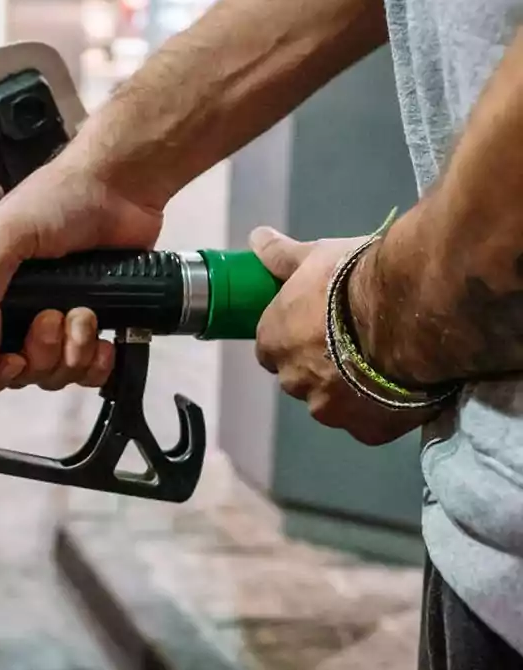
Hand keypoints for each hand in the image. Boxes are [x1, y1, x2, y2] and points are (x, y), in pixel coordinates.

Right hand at [0, 141, 164, 392]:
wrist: (122, 186)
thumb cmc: (55, 203)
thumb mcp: (3, 238)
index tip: (14, 360)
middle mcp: (17, 315)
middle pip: (20, 373)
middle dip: (41, 354)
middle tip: (56, 315)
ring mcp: (59, 323)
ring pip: (56, 375)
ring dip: (73, 353)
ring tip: (86, 313)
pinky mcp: (98, 327)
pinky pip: (91, 374)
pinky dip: (99, 365)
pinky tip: (107, 341)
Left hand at [250, 227, 433, 444]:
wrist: (412, 312)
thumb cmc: (354, 278)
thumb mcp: (315, 256)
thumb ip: (281, 256)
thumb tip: (256, 238)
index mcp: (273, 342)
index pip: (272, 347)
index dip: (295, 337)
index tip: (318, 325)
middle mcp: (293, 381)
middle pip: (301, 377)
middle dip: (322, 364)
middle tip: (355, 341)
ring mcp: (330, 410)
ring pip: (334, 403)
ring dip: (351, 389)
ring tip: (384, 363)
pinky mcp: (368, 431)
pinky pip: (370, 423)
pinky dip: (382, 410)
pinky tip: (400, 387)